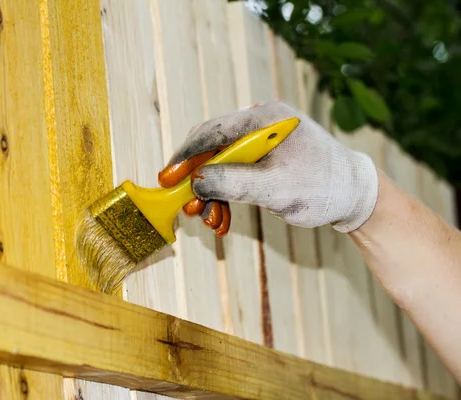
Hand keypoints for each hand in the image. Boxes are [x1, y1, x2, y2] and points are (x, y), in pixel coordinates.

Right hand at [158, 101, 378, 233]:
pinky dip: (227, 195)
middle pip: (213, 148)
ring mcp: (262, 139)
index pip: (213, 131)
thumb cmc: (322, 188)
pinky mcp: (264, 156)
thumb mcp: (275, 189)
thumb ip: (233, 183)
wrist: (355, 196)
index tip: (166, 178)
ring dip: (212, 194)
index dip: (186, 156)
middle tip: (187, 208)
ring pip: (221, 164)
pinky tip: (223, 218)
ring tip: (209, 222)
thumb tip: (195, 182)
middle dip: (198, 182)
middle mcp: (261, 123)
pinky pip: (235, 173)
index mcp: (265, 120)